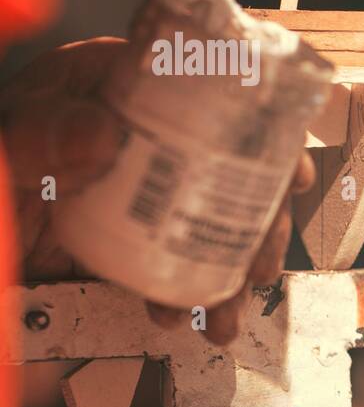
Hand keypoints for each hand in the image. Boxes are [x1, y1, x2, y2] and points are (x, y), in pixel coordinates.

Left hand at [0, 37, 313, 344]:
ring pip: (213, 220)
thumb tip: (105, 134)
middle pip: (231, 168)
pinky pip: (175, 260)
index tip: (292, 172)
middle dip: (259, 222)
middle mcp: (141, 136)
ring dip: (232, 269)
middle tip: (261, 263)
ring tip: (225, 315)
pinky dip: (192, 291)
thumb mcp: (3, 145)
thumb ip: (38, 136)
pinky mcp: (127, 237)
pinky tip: (187, 319)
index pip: (211, 96)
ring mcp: (138, 190)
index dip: (267, 131)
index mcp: (116, 87)